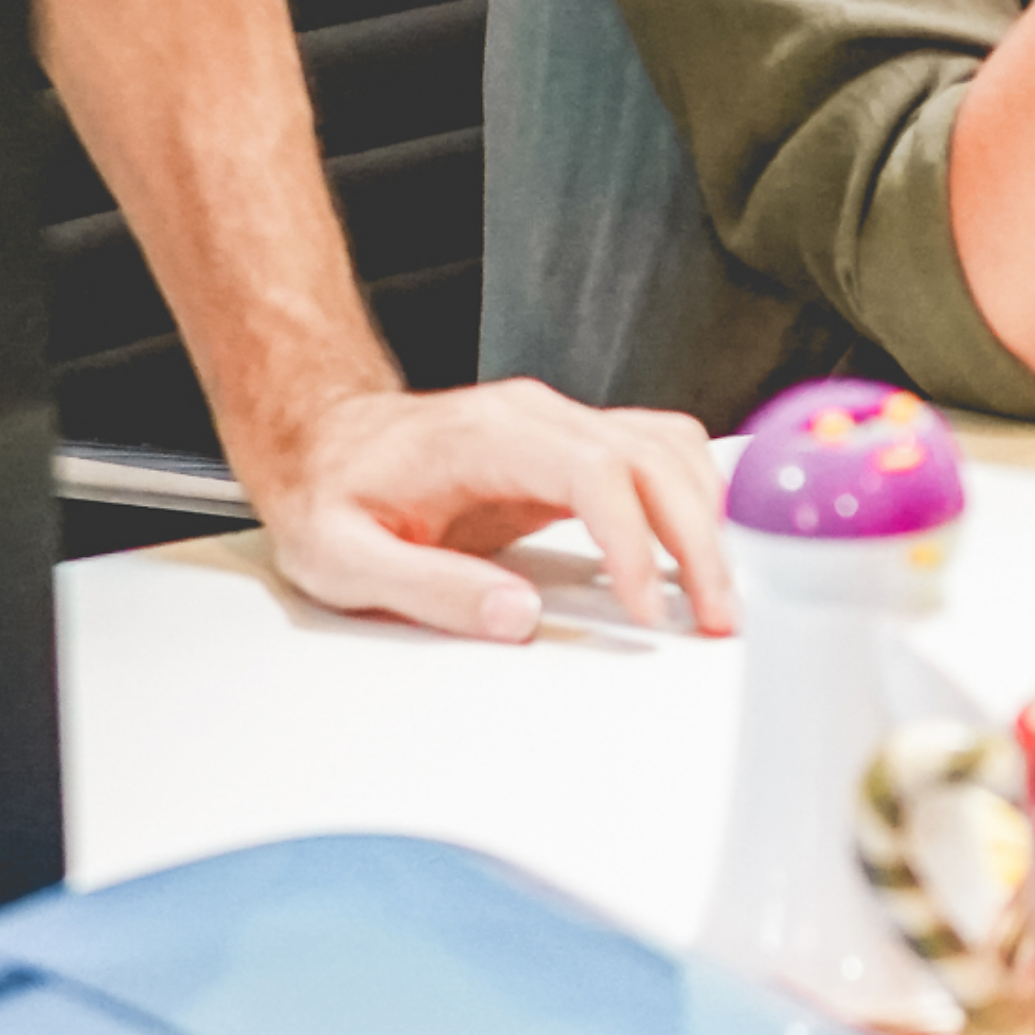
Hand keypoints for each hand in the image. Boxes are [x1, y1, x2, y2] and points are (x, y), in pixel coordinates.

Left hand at [245, 379, 736, 641]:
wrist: (318, 440)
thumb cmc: (328, 493)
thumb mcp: (344, 559)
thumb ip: (430, 589)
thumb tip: (519, 616)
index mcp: (482, 437)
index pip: (594, 471)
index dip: (633, 540)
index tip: (647, 605)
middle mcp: (533, 417)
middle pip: (653, 456)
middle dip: (698, 537)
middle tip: (716, 614)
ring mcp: (558, 425)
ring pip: (668, 448)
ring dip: (706, 518)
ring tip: (716, 594)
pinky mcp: (573, 445)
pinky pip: (657, 455)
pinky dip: (692, 499)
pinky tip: (696, 550)